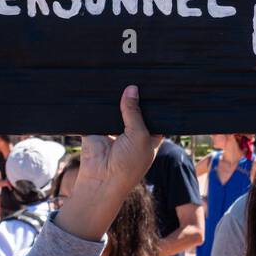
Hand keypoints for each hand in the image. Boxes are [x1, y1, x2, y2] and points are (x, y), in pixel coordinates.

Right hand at [57, 86, 162, 241]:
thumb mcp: (139, 135)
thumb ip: (135, 112)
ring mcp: (115, 129)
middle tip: (139, 75)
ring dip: (118, 98)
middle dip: (135, 96)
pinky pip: (100, 111)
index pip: (155, 114)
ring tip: (122, 76)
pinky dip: (102, 103)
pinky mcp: (98, 127)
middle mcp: (133, 131)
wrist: (101, 180)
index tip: (157, 83)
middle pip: (136, 108)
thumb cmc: (128, 164)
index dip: (155, 101)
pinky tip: (105, 87)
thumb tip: (132, 89)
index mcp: (150, 135)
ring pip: (118, 107)